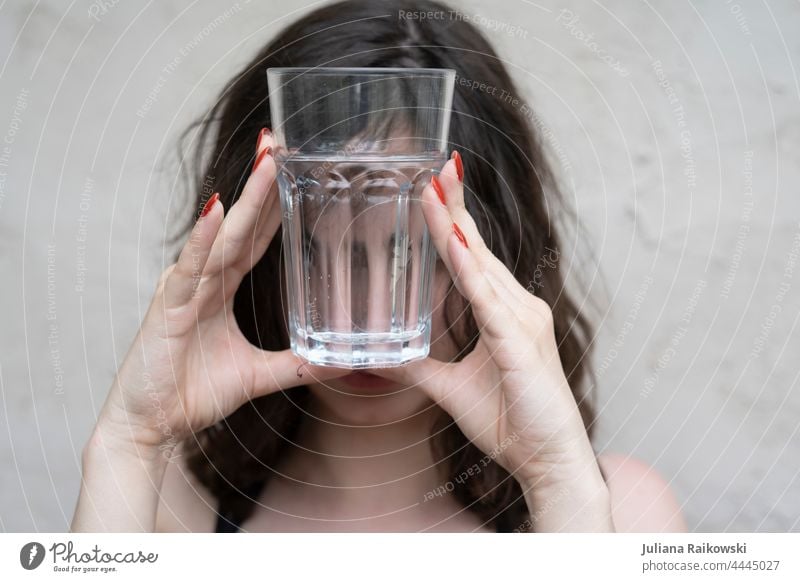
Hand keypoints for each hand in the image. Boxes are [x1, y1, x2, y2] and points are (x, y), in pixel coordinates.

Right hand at [97, 129, 347, 454]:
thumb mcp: (256, 376)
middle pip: (242, 225)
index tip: (297, 172)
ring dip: (245, 198)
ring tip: (267, 159)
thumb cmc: (191, 393)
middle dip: (263, 184)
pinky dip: (203, 239)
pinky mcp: (166, 308)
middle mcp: (203, 280)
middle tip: (283, 142)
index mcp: (221, 289)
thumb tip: (339, 363)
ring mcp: (183, 290)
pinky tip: (216, 209)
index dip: (276, 205)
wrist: (150, 427)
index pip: (256, 238)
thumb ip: (296, 366)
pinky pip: (189, 269)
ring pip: (221, 237)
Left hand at [372, 152, 602, 491]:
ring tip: (432, 187)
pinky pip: (488, 302)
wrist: (549, 463)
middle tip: (435, 163)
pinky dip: (469, 271)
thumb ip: (418, 369)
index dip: (451, 220)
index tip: (433, 185)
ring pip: (480, 265)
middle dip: (454, 205)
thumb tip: (380, 358)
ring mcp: (522, 322)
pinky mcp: (520, 345)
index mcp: (503, 313)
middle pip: (477, 247)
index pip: (471, 257)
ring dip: (454, 225)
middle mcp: (518, 307)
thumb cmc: (512, 424)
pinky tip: (452, 243)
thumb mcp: (449, 390)